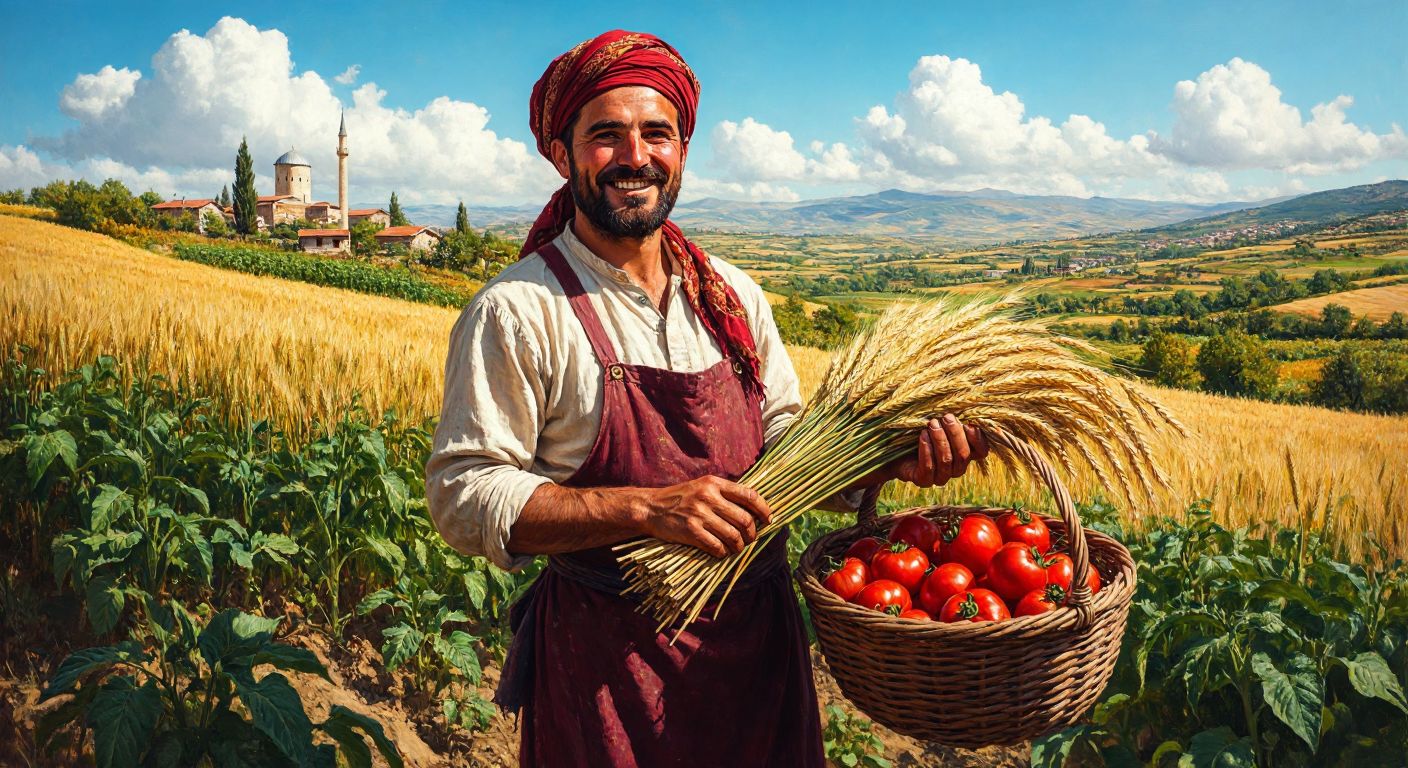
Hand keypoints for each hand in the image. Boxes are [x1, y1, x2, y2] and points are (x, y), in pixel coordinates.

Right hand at [641, 476, 772, 557]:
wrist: (651, 507)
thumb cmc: (680, 498)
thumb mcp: (702, 486)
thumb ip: (724, 494)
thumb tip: (752, 509)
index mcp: (714, 483)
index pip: (749, 495)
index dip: (763, 509)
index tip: (768, 520)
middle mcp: (708, 497)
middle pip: (745, 519)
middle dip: (751, 534)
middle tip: (749, 539)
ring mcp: (700, 514)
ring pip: (733, 536)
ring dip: (738, 546)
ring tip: (736, 548)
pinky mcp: (691, 531)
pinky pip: (717, 547)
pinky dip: (723, 553)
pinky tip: (721, 552)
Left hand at [879, 414, 989, 488]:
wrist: (892, 448)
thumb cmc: (920, 431)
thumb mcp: (939, 423)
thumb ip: (953, 421)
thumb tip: (966, 412)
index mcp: (964, 454)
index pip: (981, 452)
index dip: (978, 439)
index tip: (969, 424)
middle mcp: (955, 468)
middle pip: (963, 455)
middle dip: (955, 434)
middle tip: (946, 417)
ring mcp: (940, 477)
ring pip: (947, 461)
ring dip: (940, 440)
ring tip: (931, 424)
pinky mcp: (924, 481)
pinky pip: (929, 468)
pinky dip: (926, 450)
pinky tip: (922, 436)